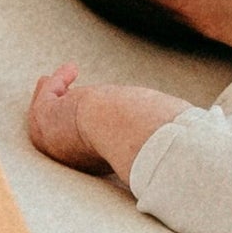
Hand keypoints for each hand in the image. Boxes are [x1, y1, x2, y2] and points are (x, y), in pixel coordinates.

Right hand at [28, 65, 187, 183]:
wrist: (128, 132)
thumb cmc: (145, 136)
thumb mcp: (144, 136)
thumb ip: (151, 133)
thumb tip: (187, 126)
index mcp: (90, 163)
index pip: (80, 144)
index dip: (79, 127)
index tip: (83, 115)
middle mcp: (66, 155)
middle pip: (53, 130)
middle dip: (54, 110)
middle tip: (59, 94)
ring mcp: (51, 138)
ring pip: (45, 112)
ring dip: (52, 93)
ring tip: (59, 77)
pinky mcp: (45, 118)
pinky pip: (46, 96)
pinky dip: (56, 82)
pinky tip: (71, 69)